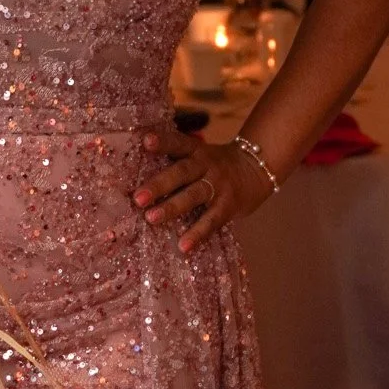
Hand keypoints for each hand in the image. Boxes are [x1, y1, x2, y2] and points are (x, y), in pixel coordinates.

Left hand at [133, 130, 274, 252]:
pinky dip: (197, 234)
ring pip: (194, 196)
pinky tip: (183, 247)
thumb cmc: (214, 165)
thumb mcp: (198, 155)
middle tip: (137, 198)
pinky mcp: (228, 206)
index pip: (178, 143)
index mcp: (196, 151)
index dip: (163, 141)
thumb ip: (173, 161)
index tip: (145, 142)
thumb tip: (133, 176)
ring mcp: (218, 186)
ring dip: (172, 207)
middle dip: (159, 184)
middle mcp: (206, 165)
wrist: (256, 169)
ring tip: (151, 218)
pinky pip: (211, 221)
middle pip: (181, 172)